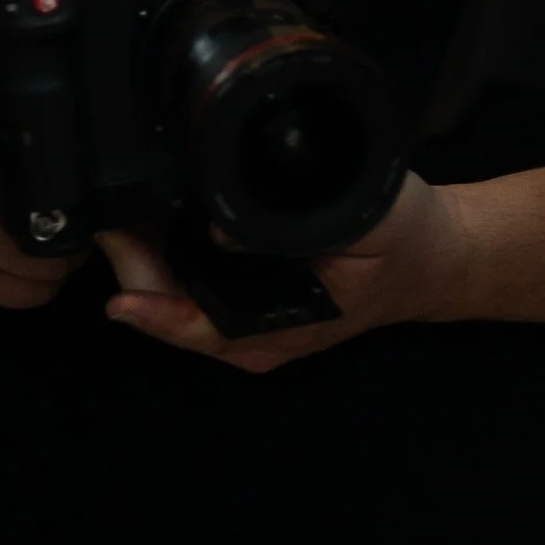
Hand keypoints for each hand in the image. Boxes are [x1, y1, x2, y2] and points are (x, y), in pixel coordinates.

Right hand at [0, 46, 78, 312]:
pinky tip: (32, 247)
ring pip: (49, 274)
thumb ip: (43, 78)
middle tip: (80, 201)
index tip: (100, 178)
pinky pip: (22, 296)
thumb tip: (101, 83)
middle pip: (67, 230)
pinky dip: (38, 280)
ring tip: (56, 222)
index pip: (66, 176)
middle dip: (86, 222)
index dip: (94, 183)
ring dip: (64, 255)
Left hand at [97, 175, 471, 376]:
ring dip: (146, 259)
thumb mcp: (373, 217)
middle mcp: (257, 335)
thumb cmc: (405, 242)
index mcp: (284, 325)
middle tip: (111, 218)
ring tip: (121, 209)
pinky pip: (192, 285)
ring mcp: (249, 322)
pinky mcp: (246, 298)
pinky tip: (151, 213)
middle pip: (176, 313)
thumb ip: (312, 220)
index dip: (157, 312)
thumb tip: (231, 220)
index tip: (118, 299)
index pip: (203, 329)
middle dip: (137, 271)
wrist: (434, 257)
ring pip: (178, 299)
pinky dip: (165, 252)